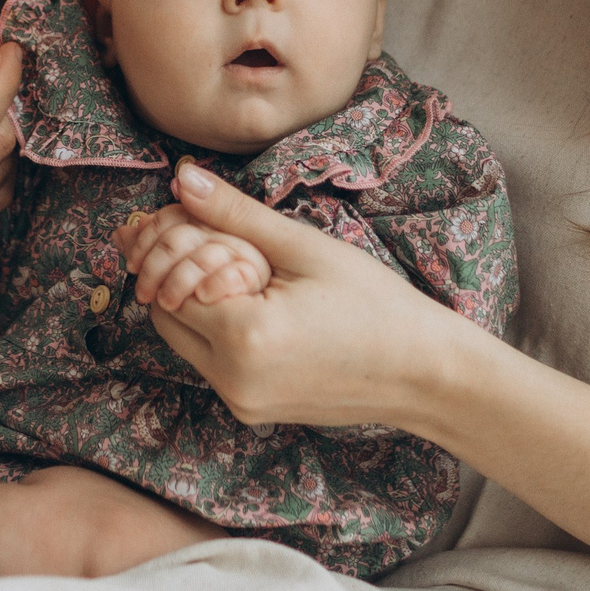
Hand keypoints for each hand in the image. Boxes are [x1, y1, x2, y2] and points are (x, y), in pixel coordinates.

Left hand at [123, 161, 460, 429]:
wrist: (424, 372)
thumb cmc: (376, 304)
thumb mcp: (305, 248)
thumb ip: (236, 216)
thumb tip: (182, 180)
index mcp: (245, 338)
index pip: (168, 280)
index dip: (175, 243)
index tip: (194, 216)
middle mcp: (232, 380)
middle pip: (165, 314)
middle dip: (178, 270)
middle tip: (213, 237)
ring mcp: (241, 401)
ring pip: (184, 340)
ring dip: (195, 300)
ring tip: (241, 268)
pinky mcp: (252, 410)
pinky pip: (211, 362)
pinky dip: (217, 328)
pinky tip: (254, 301)